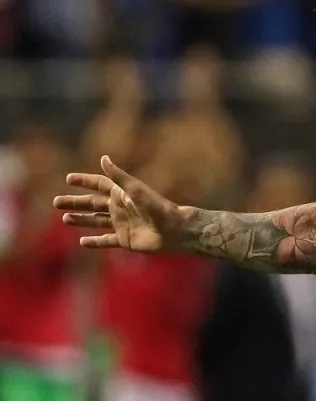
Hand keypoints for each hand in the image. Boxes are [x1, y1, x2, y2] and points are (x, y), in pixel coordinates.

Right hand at [53, 156, 183, 251]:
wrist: (175, 230)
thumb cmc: (157, 207)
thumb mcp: (135, 190)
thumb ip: (118, 176)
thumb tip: (103, 158)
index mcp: (122, 194)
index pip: (100, 185)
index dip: (85, 181)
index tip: (69, 178)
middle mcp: (120, 208)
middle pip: (93, 204)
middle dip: (75, 202)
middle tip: (56, 202)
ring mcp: (122, 224)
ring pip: (96, 221)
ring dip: (81, 220)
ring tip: (65, 218)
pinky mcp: (125, 240)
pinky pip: (106, 241)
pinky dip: (95, 242)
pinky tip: (82, 242)